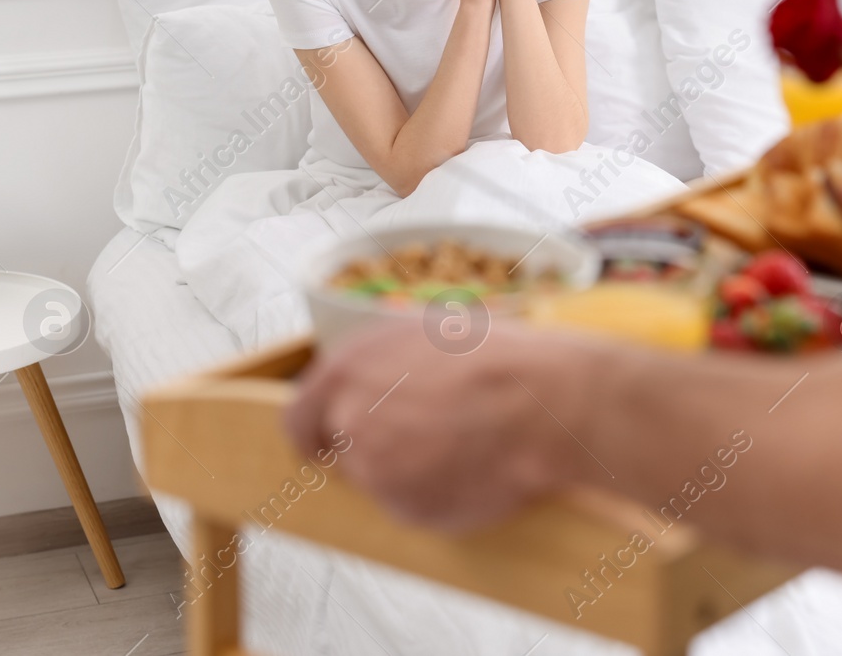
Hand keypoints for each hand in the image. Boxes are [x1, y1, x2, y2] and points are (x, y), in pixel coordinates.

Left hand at [283, 314, 600, 530]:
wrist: (543, 402)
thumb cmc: (496, 359)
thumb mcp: (423, 333)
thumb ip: (376, 366)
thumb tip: (362, 388)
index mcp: (346, 371)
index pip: (298, 420)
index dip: (315, 434)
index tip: (327, 445)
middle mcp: (350, 421)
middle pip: (345, 451)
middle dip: (377, 447)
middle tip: (427, 435)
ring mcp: (376, 471)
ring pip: (383, 480)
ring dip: (412, 471)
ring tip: (465, 443)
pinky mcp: (407, 509)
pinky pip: (414, 505)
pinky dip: (436, 495)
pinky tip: (474, 467)